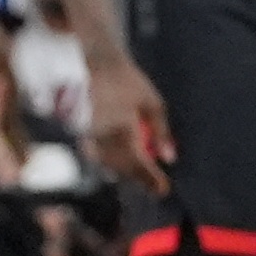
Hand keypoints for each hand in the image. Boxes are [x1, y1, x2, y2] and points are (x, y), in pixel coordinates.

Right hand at [81, 48, 175, 187]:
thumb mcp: (154, 104)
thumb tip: (170, 158)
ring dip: (126, 173)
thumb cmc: (130, 82)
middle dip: (141, 179)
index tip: (164, 190)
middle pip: (123, 168)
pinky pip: (98, 156)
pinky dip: (112, 164)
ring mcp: (92, 134)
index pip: (139, 162)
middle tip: (158, 188)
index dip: (151, 179)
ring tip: (143, 177)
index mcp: (124, 127)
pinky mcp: (85, 132)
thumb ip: (162, 132)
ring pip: (109, 164)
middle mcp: (105, 134)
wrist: (99, 66)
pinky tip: (122, 164)